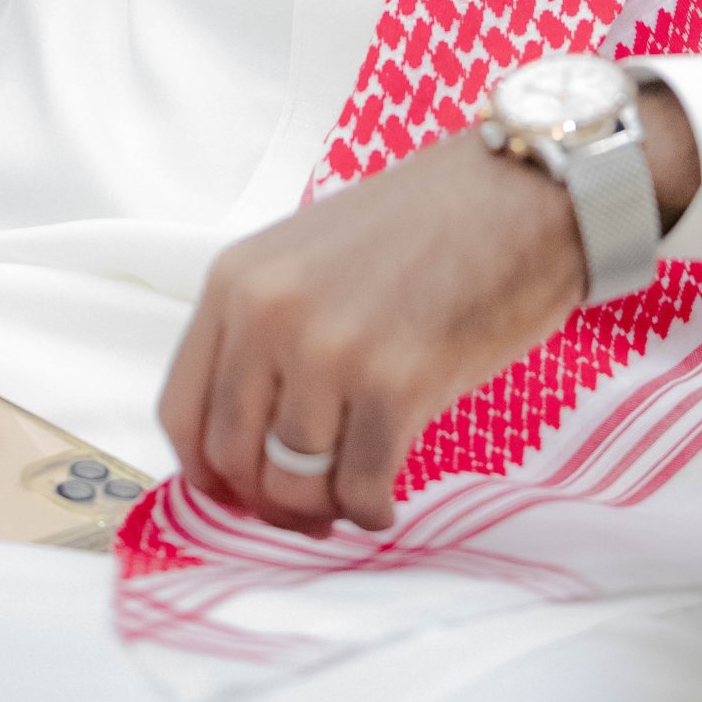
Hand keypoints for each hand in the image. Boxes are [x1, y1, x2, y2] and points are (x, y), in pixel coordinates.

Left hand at [158, 82, 698, 535]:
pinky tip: (389, 493)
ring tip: (357, 487)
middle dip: (270, 501)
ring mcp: (329, 350)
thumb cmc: (425, 225)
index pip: (181, 411)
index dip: (210, 474)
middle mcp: (268, 314)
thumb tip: (249, 442)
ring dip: (326, 507)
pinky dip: (372, 509)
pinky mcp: (394, 384)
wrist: (519, 192)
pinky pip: (360, 490)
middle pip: (234, 459)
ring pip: (294, 485)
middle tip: (311, 506)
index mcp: (236, 279)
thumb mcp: (308, 257)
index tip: (243, 492)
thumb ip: (265, 334)